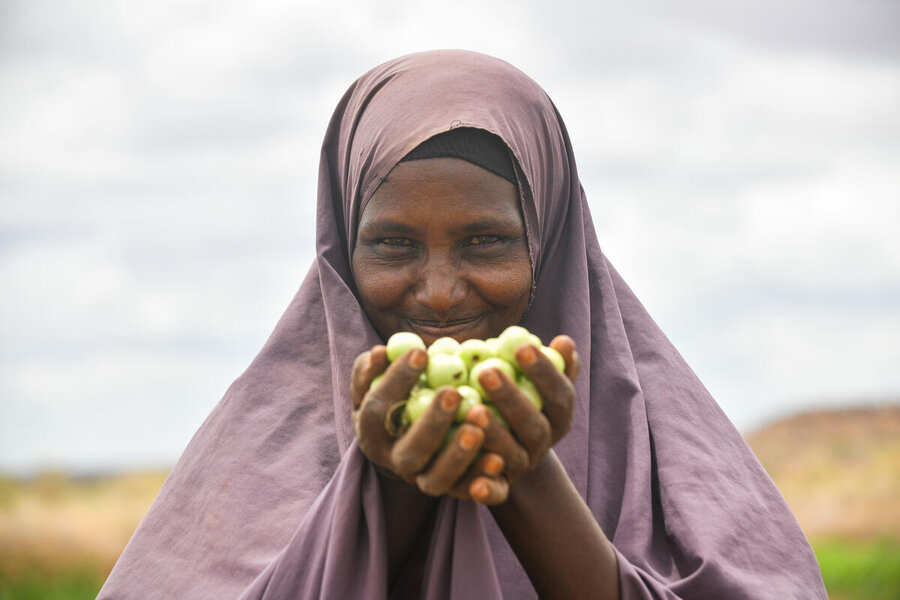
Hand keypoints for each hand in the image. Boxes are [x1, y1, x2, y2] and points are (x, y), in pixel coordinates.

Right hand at [351, 345, 508, 503]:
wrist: (402, 445)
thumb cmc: (391, 401)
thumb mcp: (372, 387)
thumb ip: (371, 369)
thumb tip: (381, 352)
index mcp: (372, 432)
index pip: (379, 407)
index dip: (397, 380)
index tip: (421, 353)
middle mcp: (395, 461)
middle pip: (410, 451)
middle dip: (431, 423)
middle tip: (453, 393)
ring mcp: (422, 480)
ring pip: (437, 480)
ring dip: (459, 455)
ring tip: (480, 422)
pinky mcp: (451, 492)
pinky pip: (466, 492)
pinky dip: (482, 480)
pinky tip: (498, 460)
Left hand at [464, 335, 577, 501]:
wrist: (507, 451)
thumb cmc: (519, 398)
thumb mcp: (535, 381)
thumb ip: (550, 363)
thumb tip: (564, 342)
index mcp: (558, 416)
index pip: (558, 393)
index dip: (544, 371)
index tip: (522, 346)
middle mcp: (543, 443)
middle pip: (533, 424)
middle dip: (512, 398)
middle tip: (487, 371)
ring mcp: (522, 467)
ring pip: (512, 456)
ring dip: (495, 434)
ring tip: (473, 410)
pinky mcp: (500, 489)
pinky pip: (495, 493)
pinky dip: (487, 489)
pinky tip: (474, 482)